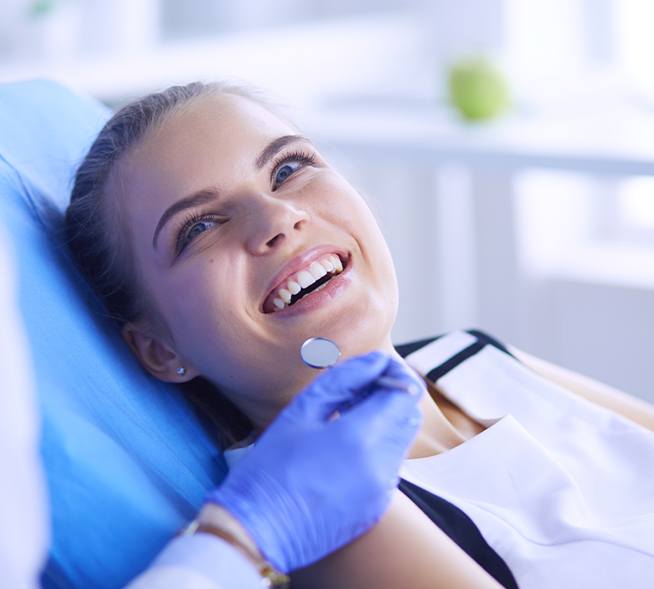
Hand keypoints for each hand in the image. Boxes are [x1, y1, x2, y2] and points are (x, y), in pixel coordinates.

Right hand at [206, 350, 423, 572]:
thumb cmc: (271, 467)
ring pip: (400, 440)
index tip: (375, 369)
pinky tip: (342, 449)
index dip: (395, 374)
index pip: (406, 392)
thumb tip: (374, 362)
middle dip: (391, 396)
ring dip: (384, 421)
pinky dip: (376, 448)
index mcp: (361, 436)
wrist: (258, 530)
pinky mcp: (377, 507)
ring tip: (346, 418)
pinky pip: (389, 466)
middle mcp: (381, 464)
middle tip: (358, 391)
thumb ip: (344, 380)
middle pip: (408, 415)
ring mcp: (382, 490)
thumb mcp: (301, 412)